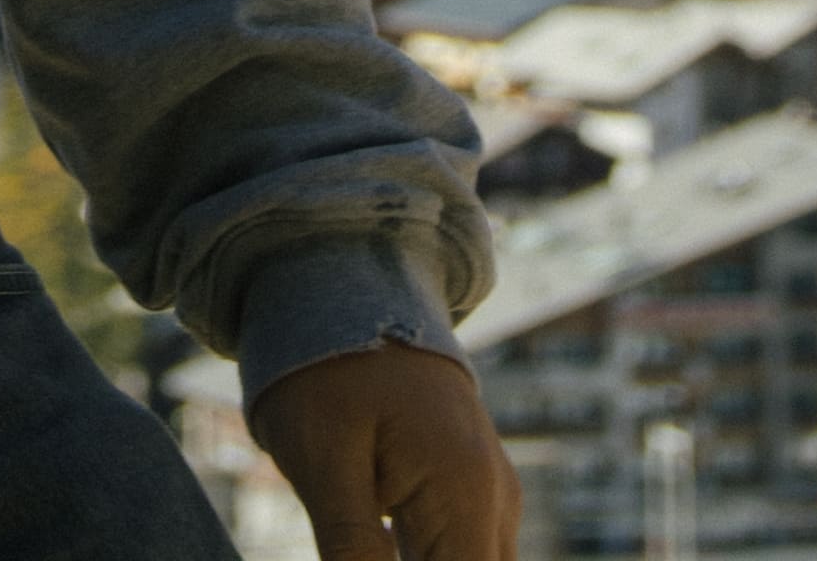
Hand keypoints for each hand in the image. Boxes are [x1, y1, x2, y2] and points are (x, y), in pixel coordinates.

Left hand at [252, 338, 520, 560]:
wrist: (339, 283)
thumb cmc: (324, 369)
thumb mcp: (322, 463)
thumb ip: (353, 550)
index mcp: (466, 490)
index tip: (378, 550)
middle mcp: (494, 493)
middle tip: (363, 538)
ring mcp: (489, 488)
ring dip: (426, 560)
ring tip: (373, 525)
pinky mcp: (470, 485)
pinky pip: (466, 548)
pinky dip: (430, 558)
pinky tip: (384, 542)